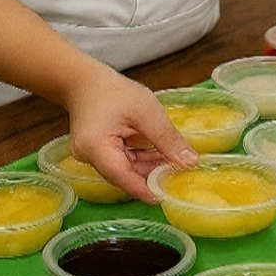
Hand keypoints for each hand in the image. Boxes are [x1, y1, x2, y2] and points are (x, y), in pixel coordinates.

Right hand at [67, 68, 197, 202]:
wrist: (85, 80)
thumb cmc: (113, 91)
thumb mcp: (146, 112)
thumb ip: (167, 139)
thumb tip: (190, 162)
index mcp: (95, 148)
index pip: (124, 178)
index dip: (148, 189)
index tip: (170, 195)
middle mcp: (90, 158)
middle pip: (125, 175)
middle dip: (153, 176)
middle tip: (181, 176)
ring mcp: (93, 158)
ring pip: (126, 170)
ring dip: (150, 168)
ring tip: (175, 164)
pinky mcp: (99, 154)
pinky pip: (123, 163)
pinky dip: (141, 160)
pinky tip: (161, 156)